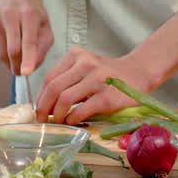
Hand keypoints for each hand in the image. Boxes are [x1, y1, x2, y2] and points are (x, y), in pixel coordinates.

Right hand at [0, 0, 52, 75]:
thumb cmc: (34, 15)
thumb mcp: (45, 28)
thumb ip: (42, 48)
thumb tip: (31, 68)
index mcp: (29, 14)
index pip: (28, 41)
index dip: (28, 58)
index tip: (26, 73)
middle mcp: (10, 14)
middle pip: (12, 50)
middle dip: (18, 66)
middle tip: (23, 72)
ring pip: (1, 53)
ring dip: (10, 63)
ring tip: (18, 58)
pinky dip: (3, 56)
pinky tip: (9, 46)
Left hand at [35, 47, 156, 125]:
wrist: (138, 73)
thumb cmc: (108, 74)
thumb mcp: (86, 67)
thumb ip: (67, 79)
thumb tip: (45, 103)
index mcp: (76, 55)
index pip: (50, 77)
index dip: (40, 96)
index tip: (39, 109)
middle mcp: (86, 63)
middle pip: (54, 88)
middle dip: (44, 107)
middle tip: (42, 119)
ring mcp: (97, 79)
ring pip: (65, 99)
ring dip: (57, 114)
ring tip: (58, 121)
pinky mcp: (106, 97)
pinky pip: (81, 110)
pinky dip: (72, 118)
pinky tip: (73, 121)